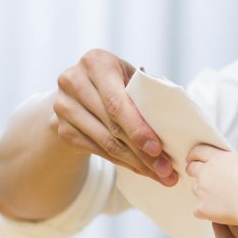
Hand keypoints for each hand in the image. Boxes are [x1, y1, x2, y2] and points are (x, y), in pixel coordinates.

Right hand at [50, 49, 176, 184]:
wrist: (79, 89)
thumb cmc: (117, 81)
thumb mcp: (130, 76)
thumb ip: (147, 90)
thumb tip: (176, 120)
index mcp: (96, 62)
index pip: (117, 103)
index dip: (138, 128)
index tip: (157, 149)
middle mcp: (73, 81)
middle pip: (113, 126)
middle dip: (143, 152)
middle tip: (166, 171)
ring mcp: (64, 106)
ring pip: (105, 142)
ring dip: (135, 163)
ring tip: (159, 175)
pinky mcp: (62, 128)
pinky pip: (97, 150)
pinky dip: (122, 163)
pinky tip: (141, 170)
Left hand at [186, 145, 237, 227]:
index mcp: (219, 158)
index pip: (199, 150)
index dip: (195, 154)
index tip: (193, 157)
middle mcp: (206, 172)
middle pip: (191, 168)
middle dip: (193, 170)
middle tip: (198, 174)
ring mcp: (202, 191)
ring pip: (196, 189)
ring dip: (203, 191)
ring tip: (218, 197)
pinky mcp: (202, 208)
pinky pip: (199, 210)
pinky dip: (206, 211)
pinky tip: (218, 213)